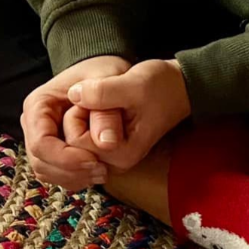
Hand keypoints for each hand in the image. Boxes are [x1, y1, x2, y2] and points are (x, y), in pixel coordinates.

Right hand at [21, 55, 130, 190]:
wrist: (102, 73)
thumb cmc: (105, 72)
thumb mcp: (109, 78)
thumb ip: (106, 103)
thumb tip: (105, 141)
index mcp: (38, 105)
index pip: (40, 143)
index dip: (66, 158)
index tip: (96, 160)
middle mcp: (33, 125)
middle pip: (40, 162)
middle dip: (71, 171)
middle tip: (103, 171)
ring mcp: (39, 139)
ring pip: (46, 172)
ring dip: (74, 177)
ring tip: (103, 172)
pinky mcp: (50, 151)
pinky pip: (56, 174)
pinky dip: (75, 178)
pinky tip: (96, 172)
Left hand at [65, 59, 190, 171]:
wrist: (178, 88)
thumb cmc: (161, 86)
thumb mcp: (134, 84)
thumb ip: (103, 92)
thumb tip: (72, 95)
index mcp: (121, 155)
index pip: (75, 140)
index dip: (80, 112)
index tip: (102, 97)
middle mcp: (113, 164)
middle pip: (70, 146)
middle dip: (78, 117)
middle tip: (103, 101)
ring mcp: (109, 160)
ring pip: (71, 145)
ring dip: (79, 120)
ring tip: (104, 106)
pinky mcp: (105, 153)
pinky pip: (77, 144)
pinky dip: (80, 125)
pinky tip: (97, 111)